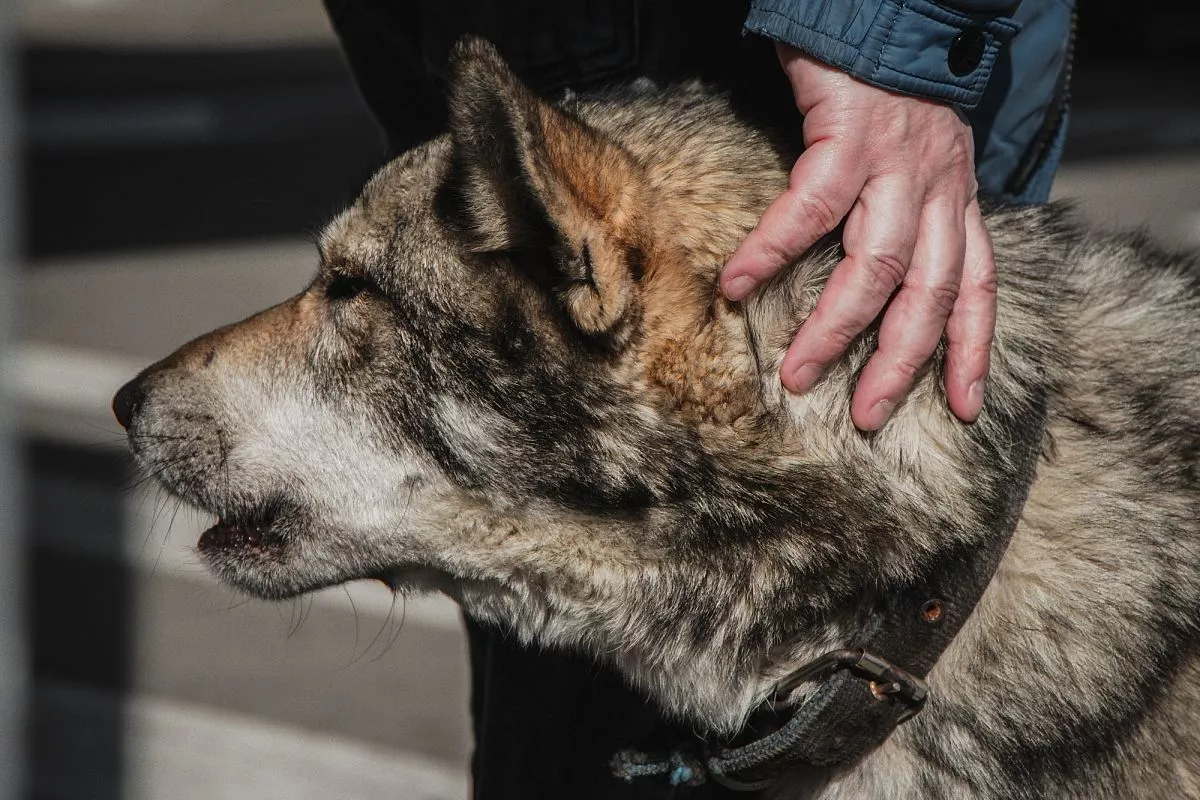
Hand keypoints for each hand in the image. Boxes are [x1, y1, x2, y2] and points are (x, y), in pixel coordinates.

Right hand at [720, 43, 995, 430]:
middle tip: (866, 417)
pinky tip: (737, 284)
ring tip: (796, 373)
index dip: (974, 350)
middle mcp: (939, 188)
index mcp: (956, 198)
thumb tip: (874, 267)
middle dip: (902, 364)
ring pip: (877, 267)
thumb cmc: (888, 84)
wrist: (883, 11)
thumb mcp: (920, 153)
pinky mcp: (850, 136)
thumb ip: (905, 205)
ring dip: (838, 329)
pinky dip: (772, 250)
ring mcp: (899, 164)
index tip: (962, 407)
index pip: (978, 287)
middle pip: (930, 295)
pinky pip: (811, 209)